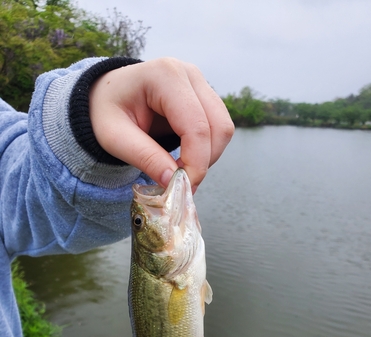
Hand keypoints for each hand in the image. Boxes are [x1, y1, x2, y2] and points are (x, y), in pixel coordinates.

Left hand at [89, 58, 233, 190]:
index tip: (180, 188)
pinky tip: (184, 158)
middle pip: (218, 128)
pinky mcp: (204, 96)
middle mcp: (189, 74)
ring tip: (178, 170)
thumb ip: (144, 157)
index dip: (195, 163)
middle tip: (179, 184)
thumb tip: (173, 181)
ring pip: (223, 130)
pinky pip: (218, 129)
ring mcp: (200, 83)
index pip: (196, 127)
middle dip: (203, 162)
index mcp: (165, 76)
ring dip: (207, 158)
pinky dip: (206, 151)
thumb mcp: (113, 137)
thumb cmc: (106, 112)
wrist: (106, 95)